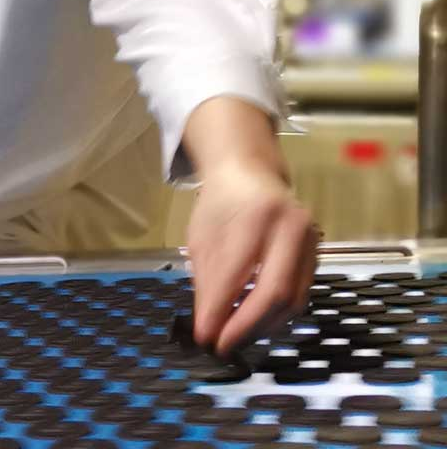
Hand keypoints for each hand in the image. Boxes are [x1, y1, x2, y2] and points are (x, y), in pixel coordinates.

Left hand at [185, 165, 317, 355]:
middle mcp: (291, 227)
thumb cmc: (220, 204)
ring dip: (263, 326)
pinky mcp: (317, 255)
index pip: (238, 274)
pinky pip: (300, 294)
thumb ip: (207, 280)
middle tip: (223, 345)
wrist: (251, 173)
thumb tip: (208, 326)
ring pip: (293, 299)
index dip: (220, 310)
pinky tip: (254, 321)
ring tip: (236, 337)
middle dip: (247, 326)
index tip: (204, 336)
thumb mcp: (201, 236)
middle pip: (275, 291)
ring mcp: (310, 241)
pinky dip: (276, 314)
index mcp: (256, 215)